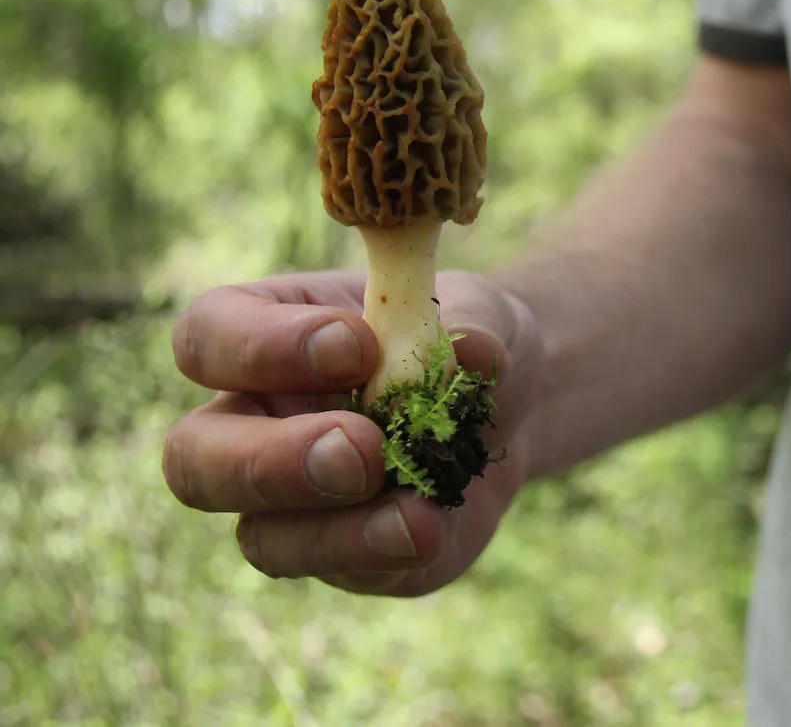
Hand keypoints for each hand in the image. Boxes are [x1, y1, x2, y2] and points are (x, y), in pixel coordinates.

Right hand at [165, 269, 544, 595]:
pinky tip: (433, 526)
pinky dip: (383, 550)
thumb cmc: (463, 342)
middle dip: (270, 460)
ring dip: (335, 528)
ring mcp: (286, 501)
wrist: (507, 413)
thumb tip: (471, 348)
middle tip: (360, 448)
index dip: (264, 346)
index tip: (357, 345)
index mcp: (261, 333)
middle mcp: (252, 422)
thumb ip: (472, 318)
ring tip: (418, 509)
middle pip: (194, 457)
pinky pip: (335, 568)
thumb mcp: (481, 310)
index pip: (210, 336)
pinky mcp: (339, 554)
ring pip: (259, 536)